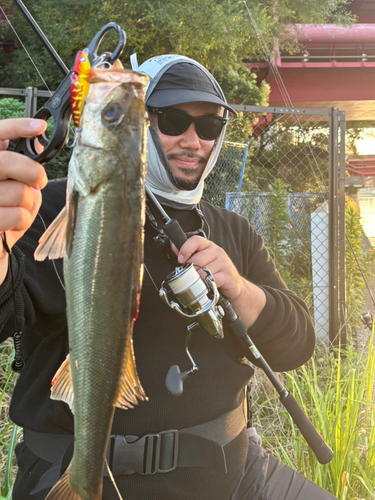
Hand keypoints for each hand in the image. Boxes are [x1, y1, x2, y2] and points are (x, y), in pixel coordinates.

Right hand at [0, 118, 47, 258]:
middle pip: (8, 162)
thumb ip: (20, 164)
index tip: (39, 126)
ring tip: (18, 208)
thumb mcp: (12, 183)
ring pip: (19, 192)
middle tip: (37, 181)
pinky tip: (13, 223)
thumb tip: (36, 143)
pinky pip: (17, 215)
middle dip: (32, 172)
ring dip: (28, 203)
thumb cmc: (2, 210)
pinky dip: (23, 221)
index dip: (16, 127)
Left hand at [176, 235, 244, 301]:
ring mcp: (223, 262)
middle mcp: (217, 251)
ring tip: (199, 281)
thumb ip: (190, 254)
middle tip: (190, 276)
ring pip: (203, 270)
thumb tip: (175, 247)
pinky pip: (212, 279)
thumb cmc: (216, 271)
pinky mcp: (228, 274)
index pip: (196, 240)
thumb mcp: (203, 260)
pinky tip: (207, 285)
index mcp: (208, 246)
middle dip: (190, 270)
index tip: (180, 260)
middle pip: (197, 259)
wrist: (234, 283)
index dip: (185, 249)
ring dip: (198, 279)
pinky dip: (207, 284)